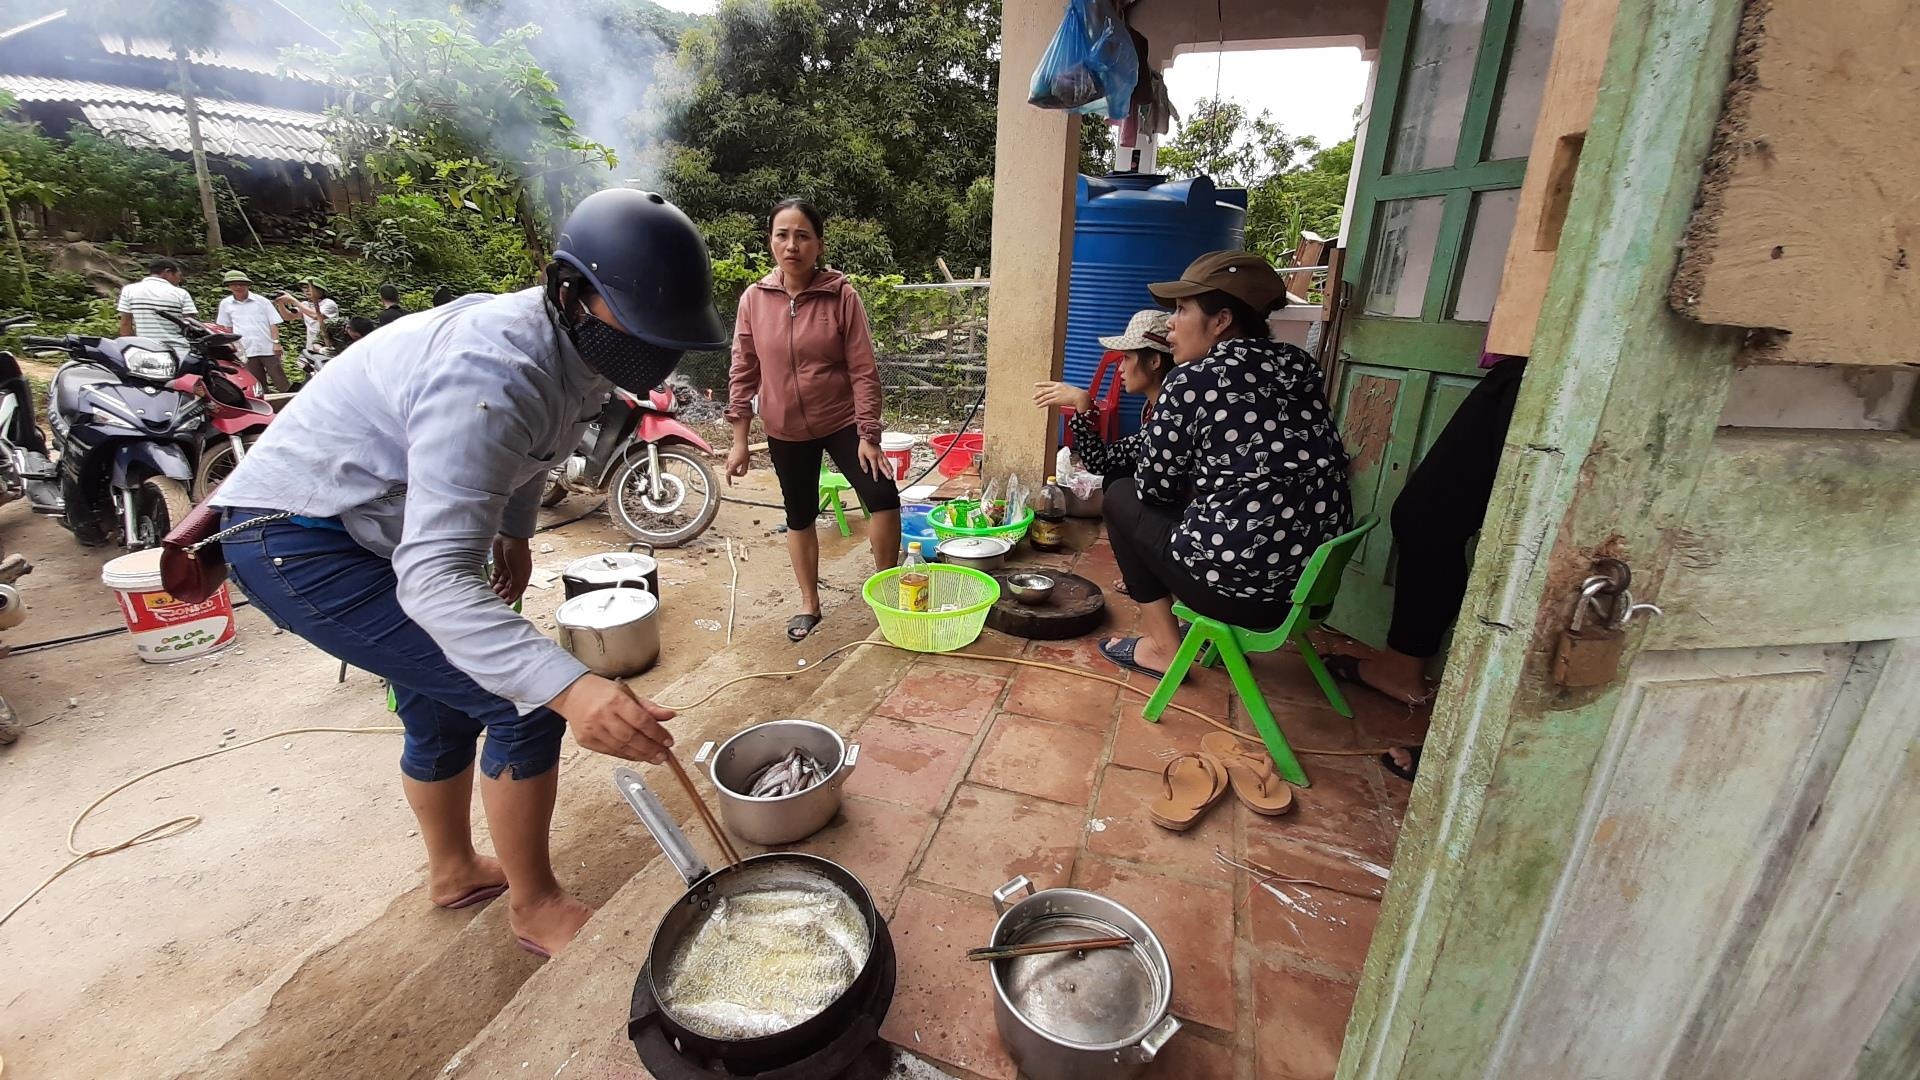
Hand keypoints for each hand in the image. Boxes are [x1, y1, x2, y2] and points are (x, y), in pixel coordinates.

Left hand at [490, 534, 532, 602]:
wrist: (510, 537)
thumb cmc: (518, 551)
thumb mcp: (519, 571)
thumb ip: (516, 585)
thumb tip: (512, 597)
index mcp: (523, 577)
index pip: (517, 591)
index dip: (511, 598)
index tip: (504, 604)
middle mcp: (515, 575)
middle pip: (508, 589)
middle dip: (502, 595)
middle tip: (495, 600)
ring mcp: (507, 571)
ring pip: (501, 585)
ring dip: (496, 590)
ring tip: (490, 595)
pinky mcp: (499, 566)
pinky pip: (495, 578)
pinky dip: (492, 583)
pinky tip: (488, 587)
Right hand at [547, 674, 675, 762]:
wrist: (572, 693)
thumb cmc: (600, 692)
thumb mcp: (628, 693)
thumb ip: (649, 707)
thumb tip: (670, 715)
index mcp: (615, 700)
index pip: (641, 720)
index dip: (657, 733)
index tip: (668, 741)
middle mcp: (603, 715)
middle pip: (632, 737)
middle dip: (651, 749)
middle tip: (664, 755)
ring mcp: (593, 730)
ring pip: (621, 748)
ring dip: (641, 755)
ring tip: (654, 757)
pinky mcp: (586, 741)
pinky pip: (610, 752)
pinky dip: (626, 755)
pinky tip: (638, 756)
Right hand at [724, 443, 749, 484]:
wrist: (740, 443)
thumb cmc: (744, 452)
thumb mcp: (746, 463)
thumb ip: (744, 470)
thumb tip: (743, 474)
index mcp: (732, 465)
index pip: (728, 475)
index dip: (729, 480)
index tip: (730, 485)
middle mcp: (729, 463)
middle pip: (730, 472)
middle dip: (735, 474)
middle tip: (741, 473)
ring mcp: (728, 460)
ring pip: (729, 468)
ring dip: (734, 470)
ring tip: (741, 467)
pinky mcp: (729, 457)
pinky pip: (730, 464)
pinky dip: (733, 466)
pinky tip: (739, 463)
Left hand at [856, 439, 890, 480]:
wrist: (869, 436)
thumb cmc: (864, 445)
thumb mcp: (860, 454)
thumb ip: (863, 463)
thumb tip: (865, 471)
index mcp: (872, 457)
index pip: (874, 468)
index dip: (875, 474)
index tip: (876, 479)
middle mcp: (878, 456)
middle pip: (883, 466)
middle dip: (886, 473)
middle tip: (890, 478)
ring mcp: (881, 454)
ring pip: (886, 463)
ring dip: (890, 469)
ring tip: (892, 474)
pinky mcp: (882, 452)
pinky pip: (887, 459)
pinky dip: (889, 464)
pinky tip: (891, 467)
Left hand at [1032, 381, 1092, 412]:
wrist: (1080, 396)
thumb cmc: (1077, 394)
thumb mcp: (1068, 389)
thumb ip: (1062, 391)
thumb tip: (1060, 395)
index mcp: (1059, 384)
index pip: (1048, 383)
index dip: (1041, 384)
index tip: (1035, 385)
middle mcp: (1056, 388)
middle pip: (1044, 390)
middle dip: (1038, 394)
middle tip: (1034, 397)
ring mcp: (1056, 394)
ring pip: (1045, 396)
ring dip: (1039, 400)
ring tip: (1036, 403)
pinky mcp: (1057, 400)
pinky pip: (1047, 402)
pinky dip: (1042, 404)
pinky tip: (1039, 406)